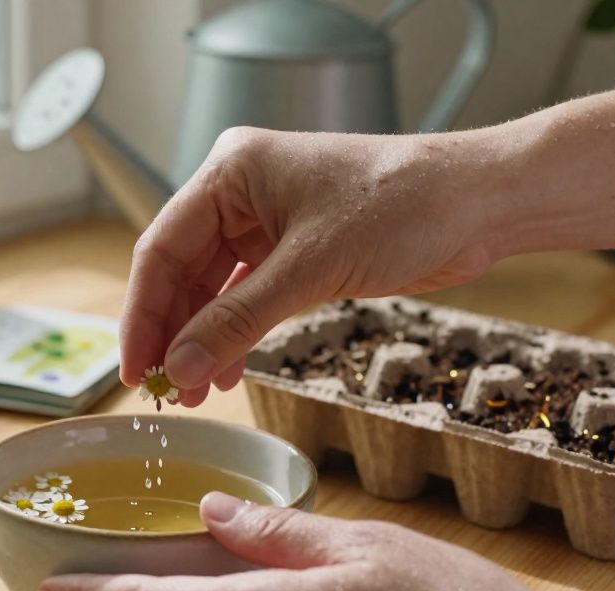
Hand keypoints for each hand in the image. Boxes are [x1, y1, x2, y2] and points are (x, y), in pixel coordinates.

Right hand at [120, 126, 506, 405]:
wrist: (479, 202)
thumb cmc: (402, 206)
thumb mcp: (309, 268)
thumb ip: (237, 320)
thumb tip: (179, 367)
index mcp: (230, 171)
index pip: (160, 248)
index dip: (143, 314)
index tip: (135, 369)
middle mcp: (240, 192)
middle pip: (181, 272)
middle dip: (173, 334)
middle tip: (162, 391)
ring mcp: (267, 221)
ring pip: (212, 290)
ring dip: (202, 341)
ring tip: (195, 394)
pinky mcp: (295, 250)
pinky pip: (247, 297)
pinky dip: (236, 334)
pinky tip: (227, 372)